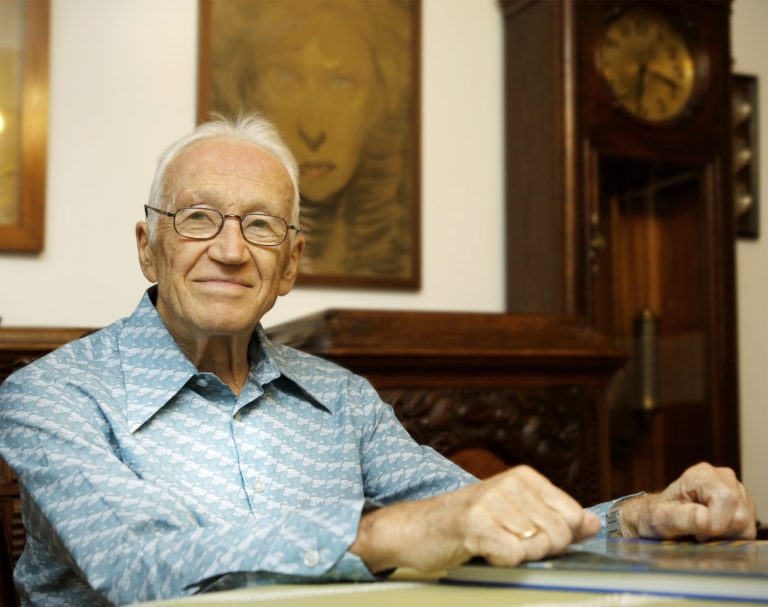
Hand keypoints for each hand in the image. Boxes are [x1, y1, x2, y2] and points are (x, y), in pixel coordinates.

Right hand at [350, 465, 599, 572]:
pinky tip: (482, 550)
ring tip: (492, 544)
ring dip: (517, 556)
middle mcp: (509, 483)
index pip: (573, 516)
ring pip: (537, 546)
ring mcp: (491, 501)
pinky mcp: (474, 523)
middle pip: (559, 534)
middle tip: (508, 543)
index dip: (558, 537)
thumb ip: (557, 518)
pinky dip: (501, 561)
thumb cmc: (467, 524)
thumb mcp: (515, 515)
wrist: (414, 529)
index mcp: (524, 477)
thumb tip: (593, 522)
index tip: (530, 536)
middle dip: (539, 550)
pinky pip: (513, 555)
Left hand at [619, 462, 756, 540]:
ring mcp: (736, 490)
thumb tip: (706, 517)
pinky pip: (748, 529)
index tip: (697, 531)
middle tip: (698, 531)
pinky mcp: (743, 505)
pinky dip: (732, 536)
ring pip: (747, 523)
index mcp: (701, 475)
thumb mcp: (661, 518)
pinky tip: (714, 531)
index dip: (715, 523)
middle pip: (740, 514)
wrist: (658, 517)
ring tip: (705, 530)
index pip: (727, 500)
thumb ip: (683, 517)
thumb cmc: (656, 516)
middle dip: (720, 531)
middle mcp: (722, 477)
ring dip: (726, 535)